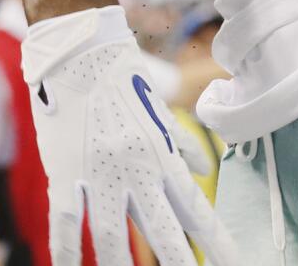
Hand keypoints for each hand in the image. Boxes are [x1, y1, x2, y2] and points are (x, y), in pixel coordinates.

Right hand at [23, 7, 237, 265]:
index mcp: (160, 152)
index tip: (234, 261)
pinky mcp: (64, 173)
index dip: (215, 239)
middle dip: (178, 261)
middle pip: (160, 228)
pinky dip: (67, 250)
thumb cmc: (121, 78)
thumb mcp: (157, 110)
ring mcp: (97, 172)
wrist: (78, 52)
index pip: (194, 206)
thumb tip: (206, 170)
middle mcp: (134, 167)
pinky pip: (66, 222)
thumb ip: (182, 143)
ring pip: (111, 235)